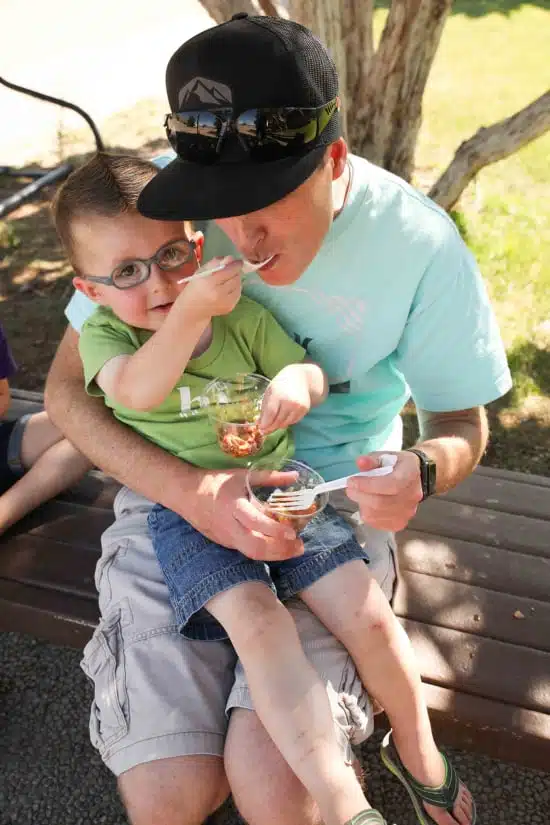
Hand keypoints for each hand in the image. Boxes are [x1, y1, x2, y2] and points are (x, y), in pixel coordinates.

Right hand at [178, 257, 242, 320]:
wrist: (192, 309)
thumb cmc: (196, 287)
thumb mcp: (202, 272)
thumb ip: (216, 263)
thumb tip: (231, 259)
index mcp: (209, 282)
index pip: (229, 270)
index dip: (236, 264)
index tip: (238, 261)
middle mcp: (219, 293)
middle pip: (236, 278)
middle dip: (236, 272)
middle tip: (232, 270)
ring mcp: (225, 302)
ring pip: (239, 286)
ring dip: (236, 280)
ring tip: (227, 280)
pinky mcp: (230, 308)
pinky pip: (238, 294)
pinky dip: (235, 289)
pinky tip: (227, 288)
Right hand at [185, 467, 303, 560]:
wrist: (186, 494)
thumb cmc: (216, 482)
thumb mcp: (242, 475)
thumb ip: (270, 477)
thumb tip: (295, 476)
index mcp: (233, 505)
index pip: (256, 522)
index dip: (275, 530)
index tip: (293, 532)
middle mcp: (229, 526)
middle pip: (255, 546)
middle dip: (280, 550)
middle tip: (299, 546)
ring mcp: (226, 538)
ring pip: (252, 553)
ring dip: (275, 555)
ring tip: (293, 550)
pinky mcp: (224, 544)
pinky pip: (246, 551)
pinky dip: (264, 552)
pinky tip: (278, 548)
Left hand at [259, 365, 311, 433]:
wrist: (300, 378)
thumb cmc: (281, 385)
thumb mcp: (269, 393)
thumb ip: (264, 409)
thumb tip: (259, 424)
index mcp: (277, 394)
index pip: (270, 414)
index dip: (265, 424)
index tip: (260, 429)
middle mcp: (289, 401)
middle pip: (278, 421)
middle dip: (270, 428)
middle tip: (264, 431)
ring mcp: (298, 406)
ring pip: (285, 424)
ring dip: (278, 425)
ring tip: (274, 421)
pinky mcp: (305, 409)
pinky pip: (293, 421)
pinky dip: (287, 421)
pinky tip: (284, 415)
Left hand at [345, 451, 422, 531]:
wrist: (413, 478)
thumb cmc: (396, 465)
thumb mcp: (385, 455)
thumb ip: (372, 459)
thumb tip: (360, 462)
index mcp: (410, 475)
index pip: (391, 484)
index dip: (368, 485)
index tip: (351, 481)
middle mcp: (412, 496)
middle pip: (381, 503)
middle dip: (360, 495)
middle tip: (349, 488)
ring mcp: (407, 512)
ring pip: (376, 514)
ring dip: (362, 504)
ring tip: (360, 494)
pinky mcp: (399, 523)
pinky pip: (377, 523)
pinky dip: (367, 513)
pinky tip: (366, 503)